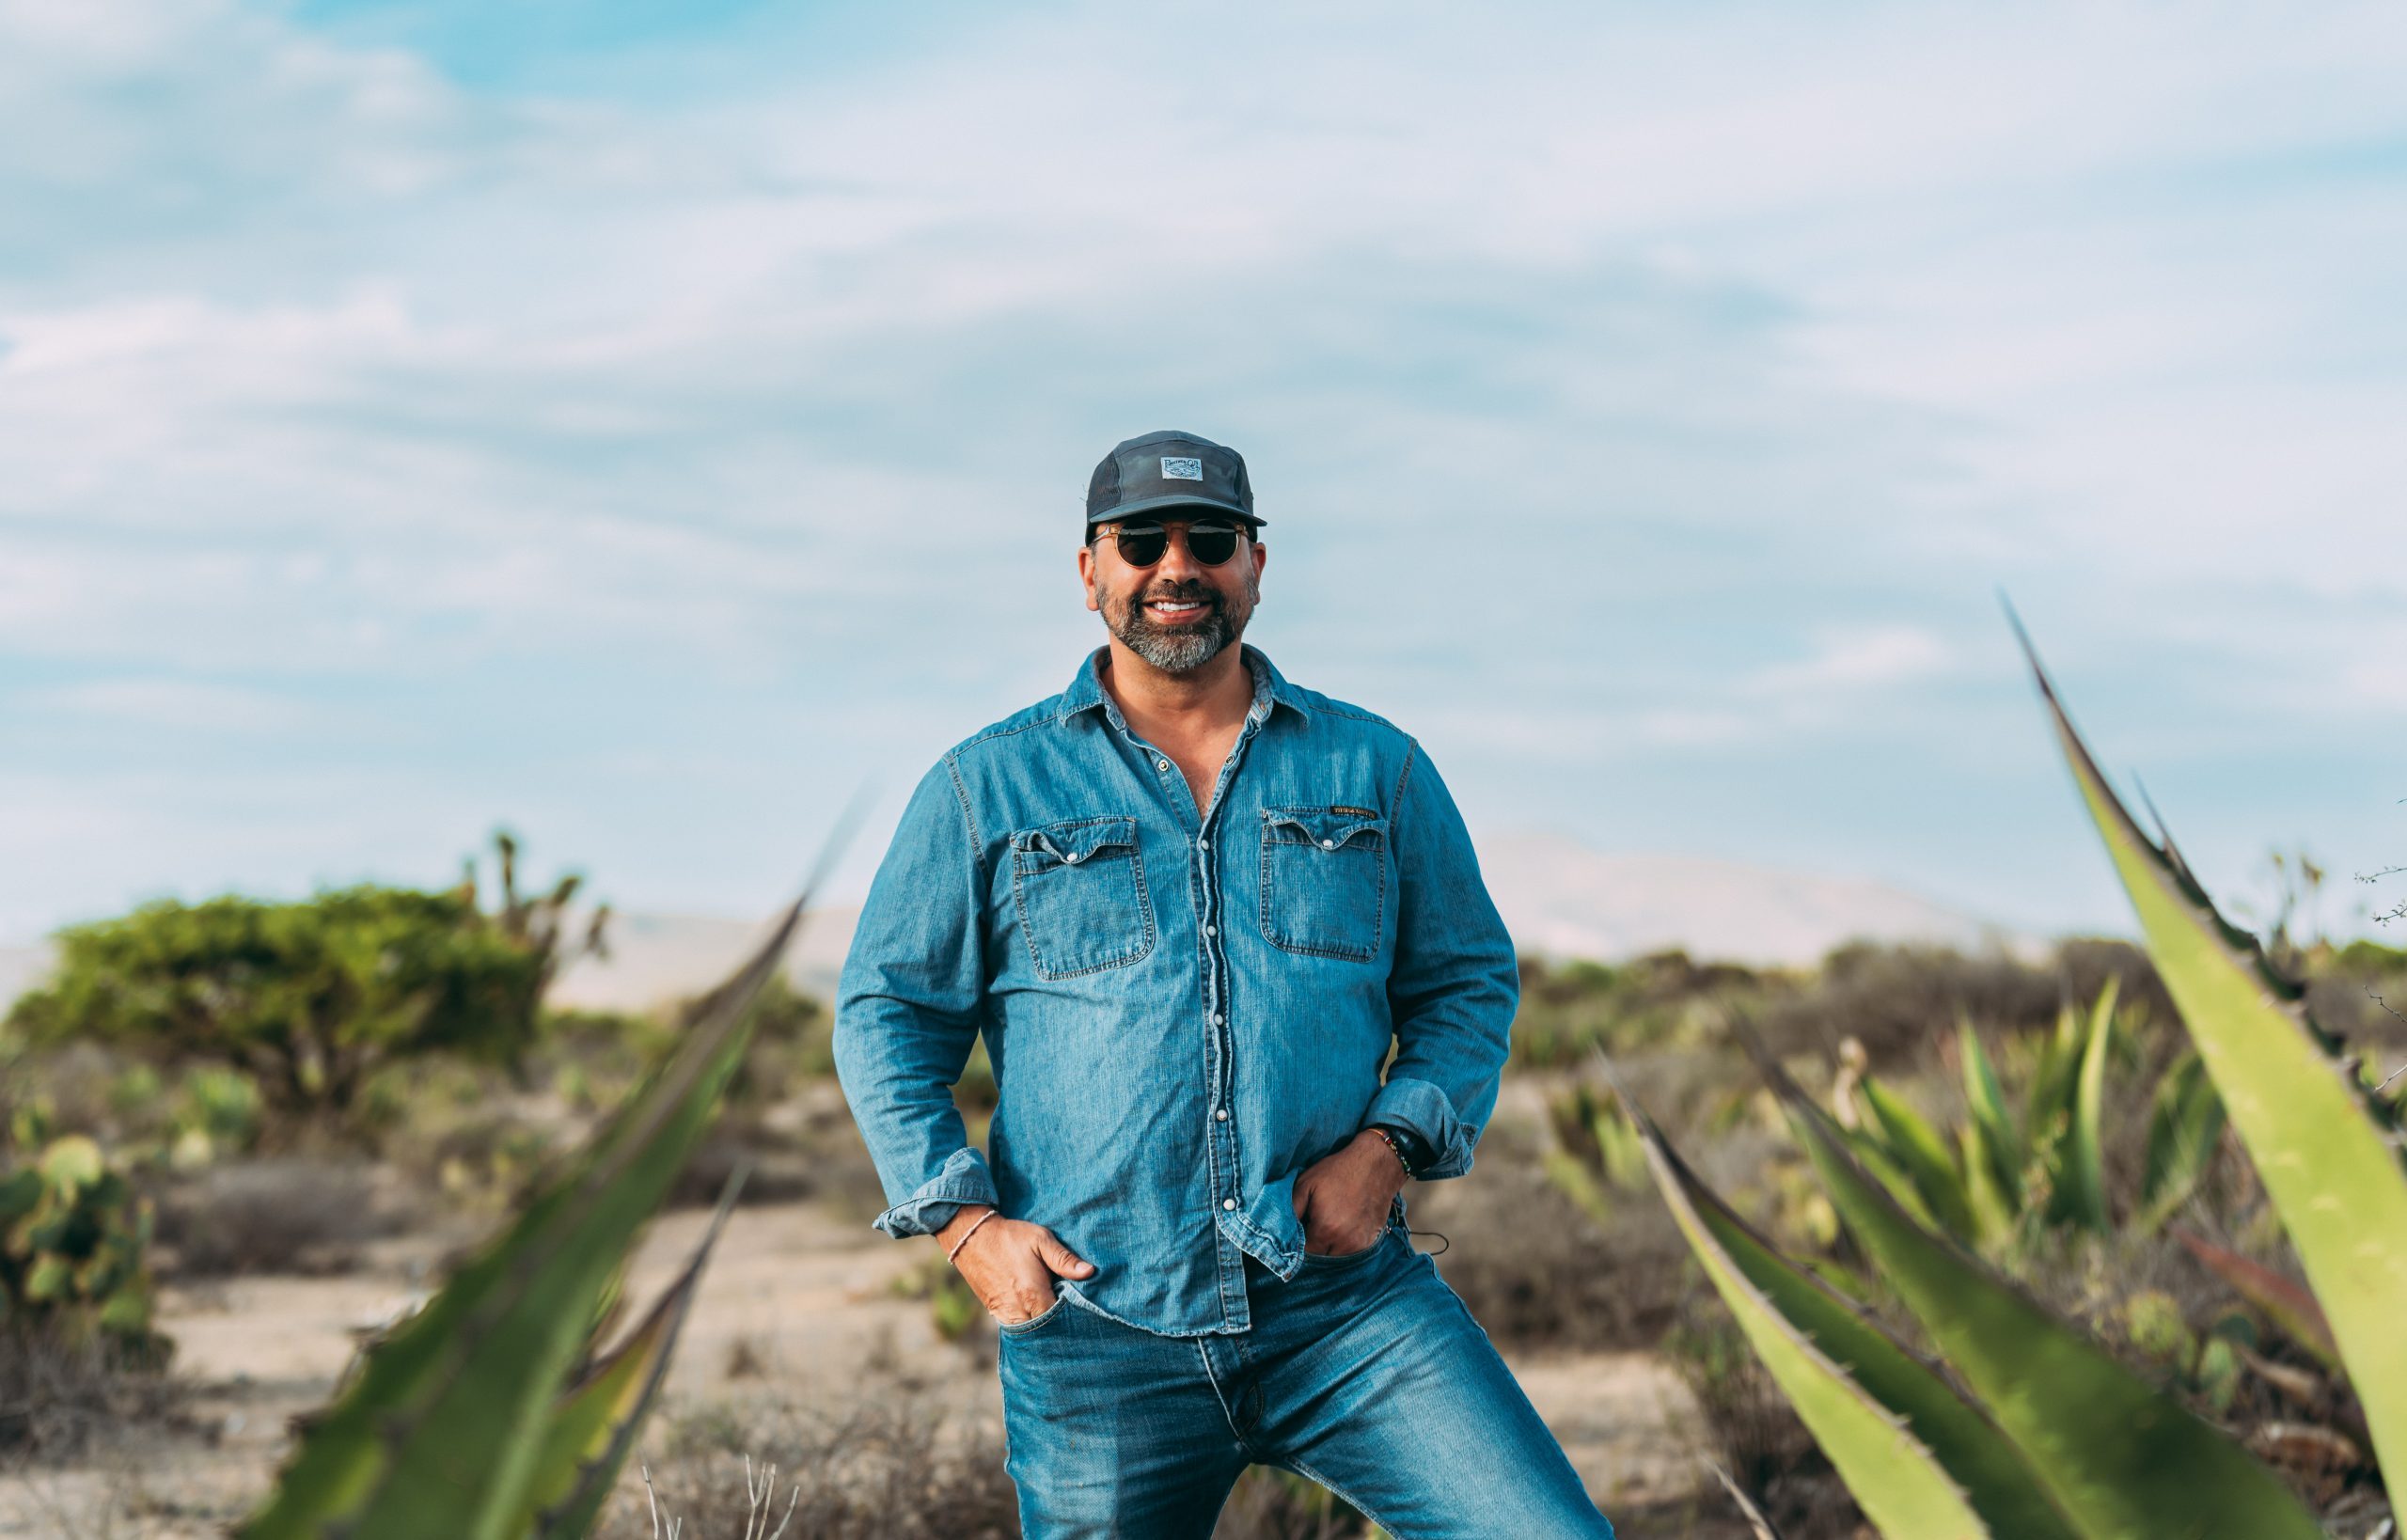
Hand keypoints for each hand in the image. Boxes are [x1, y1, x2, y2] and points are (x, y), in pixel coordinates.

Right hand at [937, 1205, 1095, 1324]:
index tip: (1079, 1302)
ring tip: (1052, 1306)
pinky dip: (1027, 1321)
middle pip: (1047, 1327)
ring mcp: (1005, 1314)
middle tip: (1067, 1304)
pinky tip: (1035, 1309)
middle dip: (1058, 1319)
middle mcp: (1019, 1310)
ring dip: (1042, 1322)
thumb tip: (1089, 1272)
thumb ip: (1064, 1259)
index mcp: (1033, 1294)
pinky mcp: (995, 1312)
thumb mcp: (1040, 1239)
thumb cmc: (1010, 1236)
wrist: (972, 1238)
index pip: (1061, 1317)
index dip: (1072, 1311)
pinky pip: (1016, 1326)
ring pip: (1031, 1330)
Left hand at [1292, 1131, 1408, 1254]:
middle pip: (1320, 1256)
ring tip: (1331, 1221)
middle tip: (1315, 1222)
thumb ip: (1290, 1209)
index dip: (1300, 1240)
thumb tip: (1279, 1231)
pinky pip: (1350, 1252)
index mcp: (1325, 1230)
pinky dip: (1344, 1243)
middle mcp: (1344, 1243)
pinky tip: (1344, 1223)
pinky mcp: (1370, 1242)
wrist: (1376, 1164)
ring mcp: (1360, 1245)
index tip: (1302, 1225)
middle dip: (1314, 1243)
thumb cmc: (1338, 1171)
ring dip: (1329, 1245)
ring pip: (1335, 1256)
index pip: (1303, 1253)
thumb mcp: (1306, 1183)